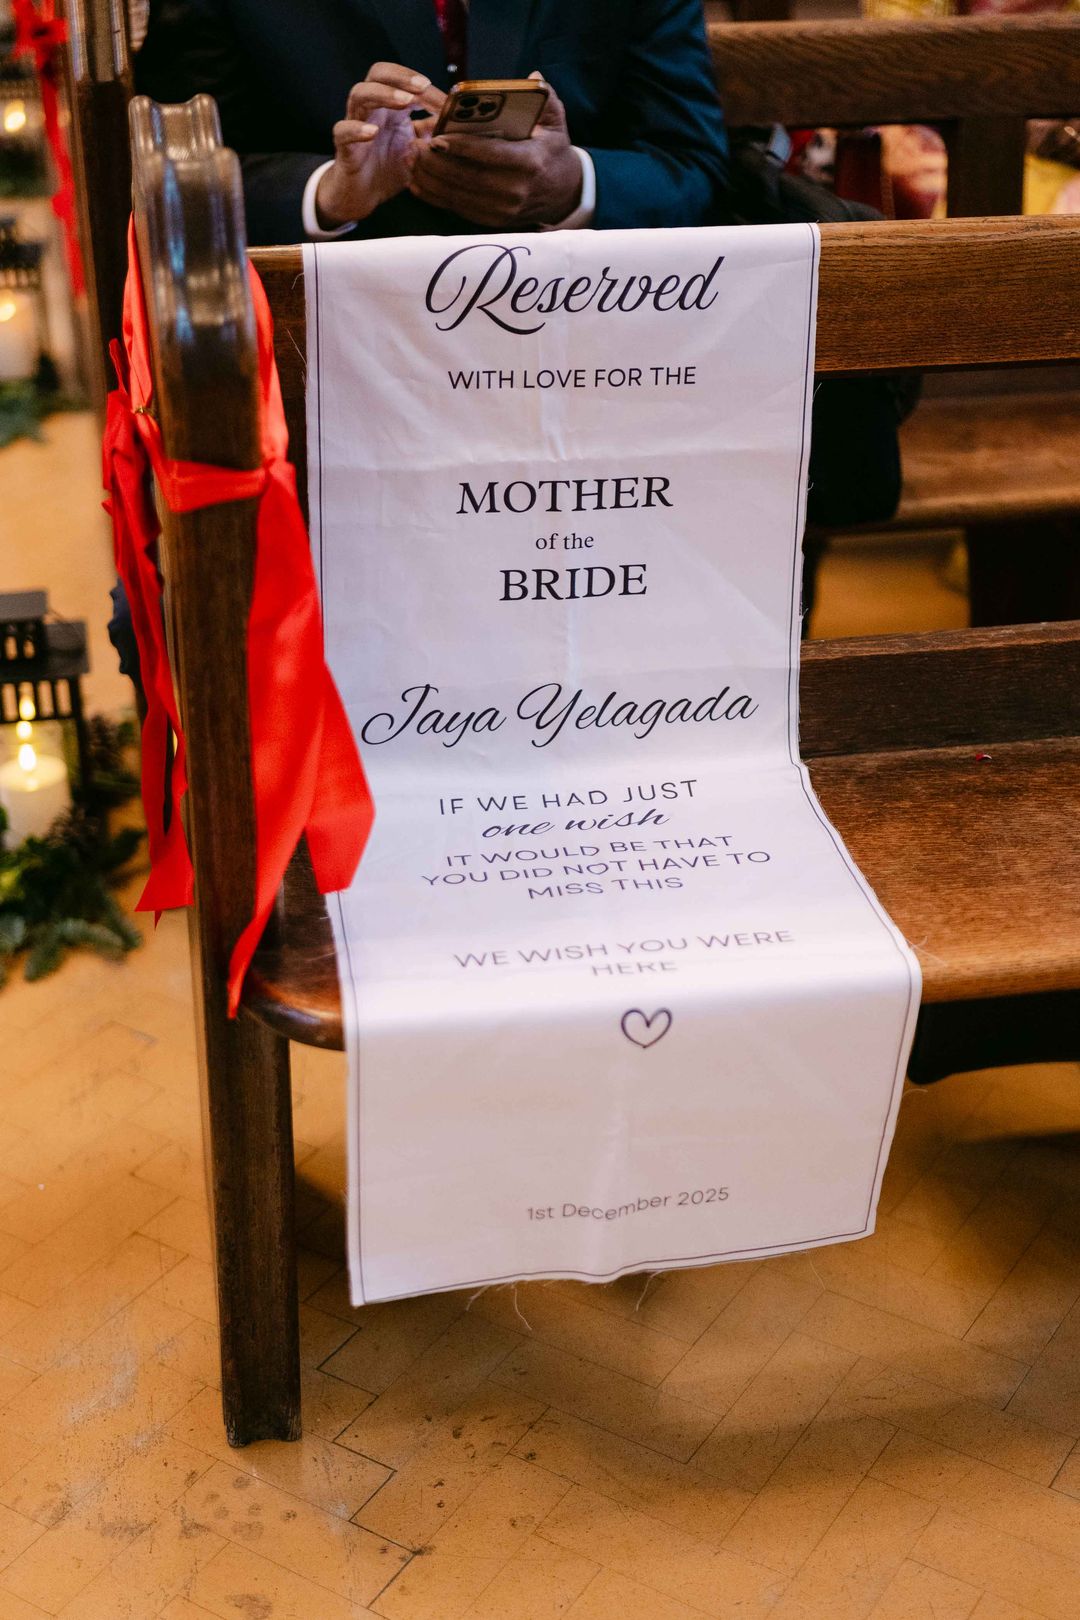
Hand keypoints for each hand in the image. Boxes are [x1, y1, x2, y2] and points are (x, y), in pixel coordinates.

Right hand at [316, 62, 445, 227]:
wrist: (364, 194)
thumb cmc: (390, 167)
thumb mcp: (420, 149)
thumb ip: (435, 134)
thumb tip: (459, 123)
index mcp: (391, 105)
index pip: (403, 79)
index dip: (424, 86)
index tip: (446, 100)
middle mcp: (372, 108)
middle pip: (378, 74)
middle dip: (401, 76)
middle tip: (422, 86)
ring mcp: (356, 123)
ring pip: (360, 94)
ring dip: (383, 94)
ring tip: (404, 101)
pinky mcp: (344, 146)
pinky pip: (344, 131)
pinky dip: (356, 128)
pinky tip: (372, 131)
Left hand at [409, 74, 582, 226]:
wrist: (562, 193)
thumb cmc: (552, 151)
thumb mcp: (555, 122)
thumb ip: (545, 98)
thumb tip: (532, 77)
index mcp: (529, 163)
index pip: (490, 155)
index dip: (461, 148)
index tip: (436, 137)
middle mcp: (515, 191)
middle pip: (467, 178)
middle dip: (436, 163)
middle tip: (414, 145)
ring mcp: (502, 210)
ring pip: (458, 196)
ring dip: (430, 179)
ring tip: (410, 160)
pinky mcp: (491, 221)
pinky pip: (457, 209)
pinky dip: (435, 196)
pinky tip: (417, 181)